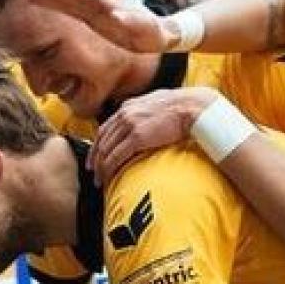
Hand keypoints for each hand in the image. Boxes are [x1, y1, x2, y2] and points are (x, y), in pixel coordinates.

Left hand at [25, 0, 172, 52]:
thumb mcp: (109, 18)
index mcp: (98, 10)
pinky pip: (133, 22)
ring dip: (84, 0)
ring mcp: (125, 16)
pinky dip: (125, 19)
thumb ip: (91, 9)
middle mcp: (108, 9)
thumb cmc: (131, 28)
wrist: (162, 37)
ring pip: (102, 5)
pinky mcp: (144, 25)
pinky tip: (118, 18)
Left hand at [91, 86, 218, 184]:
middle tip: (92, 171)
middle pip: (101, 139)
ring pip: (105, 149)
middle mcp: (124, 114)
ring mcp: (129, 125)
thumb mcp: (158, 104)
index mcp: (129, 107)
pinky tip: (107, 177)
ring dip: (99, 167)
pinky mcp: (136, 137)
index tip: (96, 155)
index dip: (98, 143)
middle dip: (94, 158)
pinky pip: (115, 156)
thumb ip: (147, 112)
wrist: (192, 107)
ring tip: (99, 179)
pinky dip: (108, 168)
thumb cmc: (183, 106)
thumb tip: (148, 121)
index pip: (106, 127)